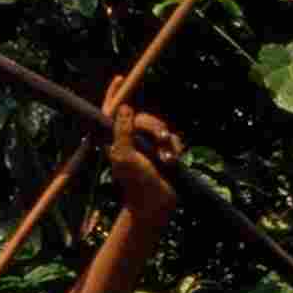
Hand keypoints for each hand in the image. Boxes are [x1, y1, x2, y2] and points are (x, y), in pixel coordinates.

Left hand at [109, 106, 181, 223]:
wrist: (156, 203)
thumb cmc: (136, 182)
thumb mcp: (125, 156)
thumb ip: (123, 131)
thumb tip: (124, 107)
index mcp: (117, 141)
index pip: (120, 116)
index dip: (122, 104)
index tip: (123, 89)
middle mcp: (132, 141)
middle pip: (144, 119)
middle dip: (155, 128)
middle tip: (162, 138)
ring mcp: (148, 146)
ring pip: (160, 128)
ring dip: (166, 143)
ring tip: (166, 160)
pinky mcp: (164, 152)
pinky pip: (172, 139)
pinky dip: (174, 149)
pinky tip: (172, 162)